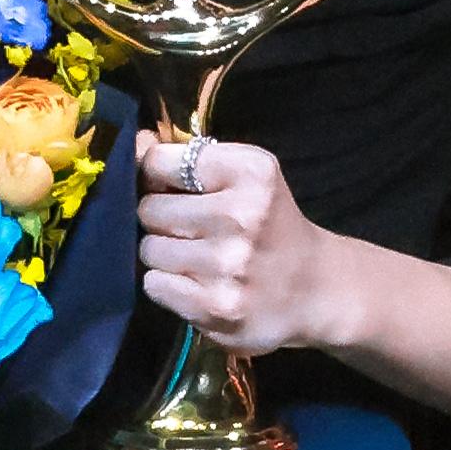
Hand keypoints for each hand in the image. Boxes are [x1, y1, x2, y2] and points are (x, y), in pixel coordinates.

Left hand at [137, 129, 344, 355]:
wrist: (314, 290)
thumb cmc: (270, 226)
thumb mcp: (247, 176)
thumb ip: (190, 157)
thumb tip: (136, 142)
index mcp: (251, 173)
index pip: (159, 162)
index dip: (156, 176)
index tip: (173, 188)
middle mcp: (240, 216)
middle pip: (149, 209)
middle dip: (162, 218)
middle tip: (192, 229)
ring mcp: (226, 265)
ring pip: (149, 249)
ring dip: (165, 254)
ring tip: (197, 258)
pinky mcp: (214, 306)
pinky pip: (154, 284)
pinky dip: (168, 284)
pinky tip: (196, 284)